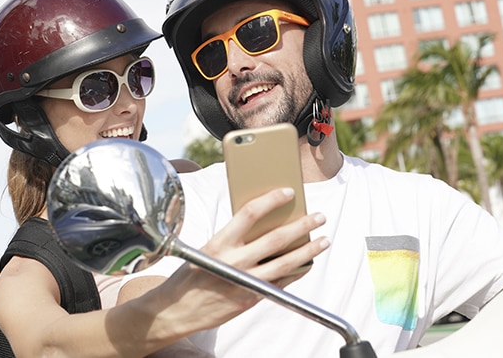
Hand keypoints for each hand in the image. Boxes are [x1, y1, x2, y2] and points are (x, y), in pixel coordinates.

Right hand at [156, 187, 328, 330]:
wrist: (178, 310)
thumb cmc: (191, 274)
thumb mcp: (206, 248)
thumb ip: (232, 237)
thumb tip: (261, 222)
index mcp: (219, 243)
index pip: (249, 214)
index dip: (271, 200)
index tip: (288, 192)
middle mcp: (234, 262)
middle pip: (276, 239)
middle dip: (302, 226)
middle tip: (318, 216)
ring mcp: (245, 282)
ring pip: (285, 263)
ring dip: (308, 251)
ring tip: (324, 240)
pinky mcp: (252, 298)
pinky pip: (281, 283)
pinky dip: (297, 271)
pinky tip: (307, 263)